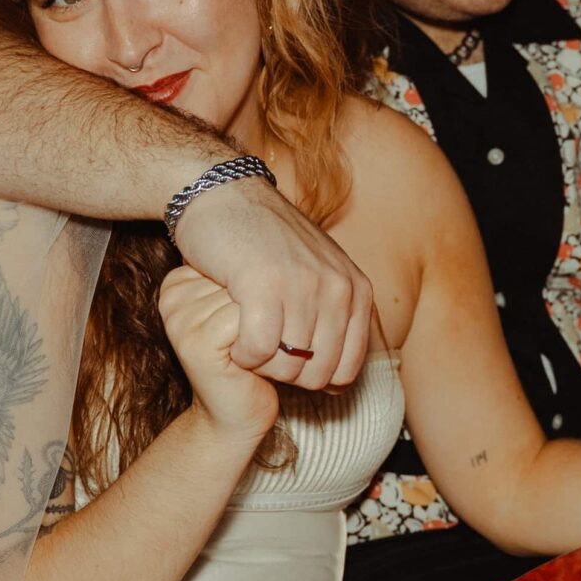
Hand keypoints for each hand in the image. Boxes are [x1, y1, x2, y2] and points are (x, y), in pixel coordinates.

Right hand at [157, 266, 279, 441]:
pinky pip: (245, 321)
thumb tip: (281, 240)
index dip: (258, 293)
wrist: (238, 416)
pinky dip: (264, 342)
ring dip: (267, 326)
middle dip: (265, 309)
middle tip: (263, 341)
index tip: (254, 322)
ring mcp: (179, 317)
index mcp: (181, 280)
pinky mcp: (194, 341)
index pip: (234, 261)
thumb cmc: (253, 357)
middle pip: (239, 278)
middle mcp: (173, 295)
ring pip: (246, 297)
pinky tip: (255, 364)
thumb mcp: (248, 308)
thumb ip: (246, 276)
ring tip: (259, 352)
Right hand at [170, 174, 374, 390]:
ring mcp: (303, 286)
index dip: (315, 378)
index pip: (347, 368)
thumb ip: (334, 322)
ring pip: (288, 366)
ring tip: (247, 341)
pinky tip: (233, 339)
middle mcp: (337, 287)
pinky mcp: (264, 286)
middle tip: (264, 354)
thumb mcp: (317, 274)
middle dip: (287, 375)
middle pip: (317, 373)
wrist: (224, 194)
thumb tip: (339, 385)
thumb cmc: (265, 241)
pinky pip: (258, 351)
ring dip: (262, 365)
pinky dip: (243, 354)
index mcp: (356, 288)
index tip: (289, 363)